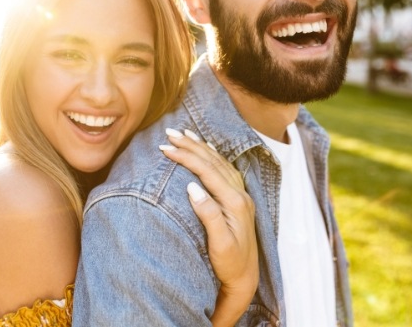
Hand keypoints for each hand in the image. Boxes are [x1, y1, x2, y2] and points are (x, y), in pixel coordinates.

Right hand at [160, 128, 257, 325]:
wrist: (245, 278)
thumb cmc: (230, 264)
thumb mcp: (219, 244)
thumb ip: (208, 214)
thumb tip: (192, 187)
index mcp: (235, 202)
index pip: (207, 171)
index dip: (186, 157)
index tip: (166, 147)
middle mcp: (240, 194)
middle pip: (213, 161)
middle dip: (190, 146)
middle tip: (169, 133)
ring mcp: (241, 195)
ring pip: (219, 162)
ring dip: (200, 146)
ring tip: (185, 133)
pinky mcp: (238, 199)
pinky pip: (225, 168)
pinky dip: (213, 155)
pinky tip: (206, 148)